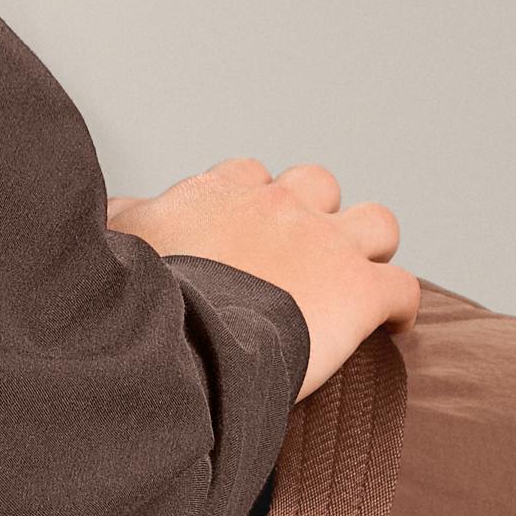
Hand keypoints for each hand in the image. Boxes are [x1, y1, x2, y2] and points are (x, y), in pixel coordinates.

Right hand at [105, 158, 421, 400]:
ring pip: (375, 223)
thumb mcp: (116, 240)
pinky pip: (402, 289)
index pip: (246, 177)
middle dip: (315, 213)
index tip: (246, 235)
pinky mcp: (358, 290)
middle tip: (302, 255)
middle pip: (315, 185)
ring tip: (357, 276)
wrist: (181, 337)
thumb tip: (113, 210)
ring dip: (369, 247)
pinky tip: (392, 326)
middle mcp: (277, 206)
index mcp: (219, 195)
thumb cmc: (142, 296)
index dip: (251, 204)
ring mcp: (324, 244)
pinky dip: (400, 307)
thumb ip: (122, 218)